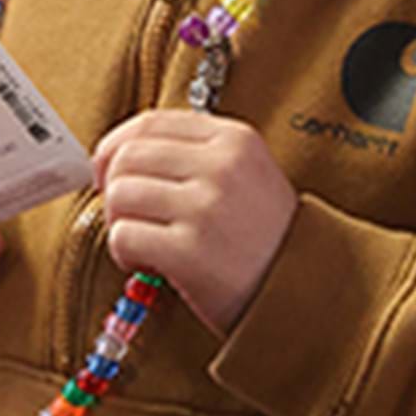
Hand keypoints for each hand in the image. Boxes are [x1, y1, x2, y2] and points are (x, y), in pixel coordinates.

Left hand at [93, 110, 297, 334]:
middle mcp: (222, 166)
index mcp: (235, 140)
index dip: (116, 147)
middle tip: (128, 216)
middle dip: (114, 189)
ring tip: (144, 242)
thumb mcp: (247, 176)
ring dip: (119, 223)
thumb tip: (118, 156)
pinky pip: (124, 236)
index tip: (110, 171)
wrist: (304, 293)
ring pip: (120, 195)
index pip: (149, 123)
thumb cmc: (268, 240)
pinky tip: (147, 264)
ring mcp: (206, 208)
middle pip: (126, 157)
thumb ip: (193, 156)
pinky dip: (124, 254)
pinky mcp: (190, 251)